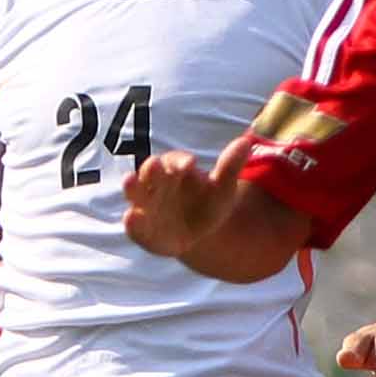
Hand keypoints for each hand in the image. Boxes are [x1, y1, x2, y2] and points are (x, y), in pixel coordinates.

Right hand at [124, 131, 254, 258]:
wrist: (199, 234)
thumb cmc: (208, 204)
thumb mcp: (222, 188)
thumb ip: (230, 167)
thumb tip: (246, 142)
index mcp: (174, 170)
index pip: (175, 160)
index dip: (181, 161)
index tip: (192, 164)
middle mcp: (155, 184)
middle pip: (150, 172)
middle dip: (151, 169)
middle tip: (154, 164)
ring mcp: (146, 205)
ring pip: (135, 193)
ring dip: (131, 187)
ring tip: (129, 180)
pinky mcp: (141, 228)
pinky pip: (134, 223)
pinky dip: (132, 221)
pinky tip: (132, 217)